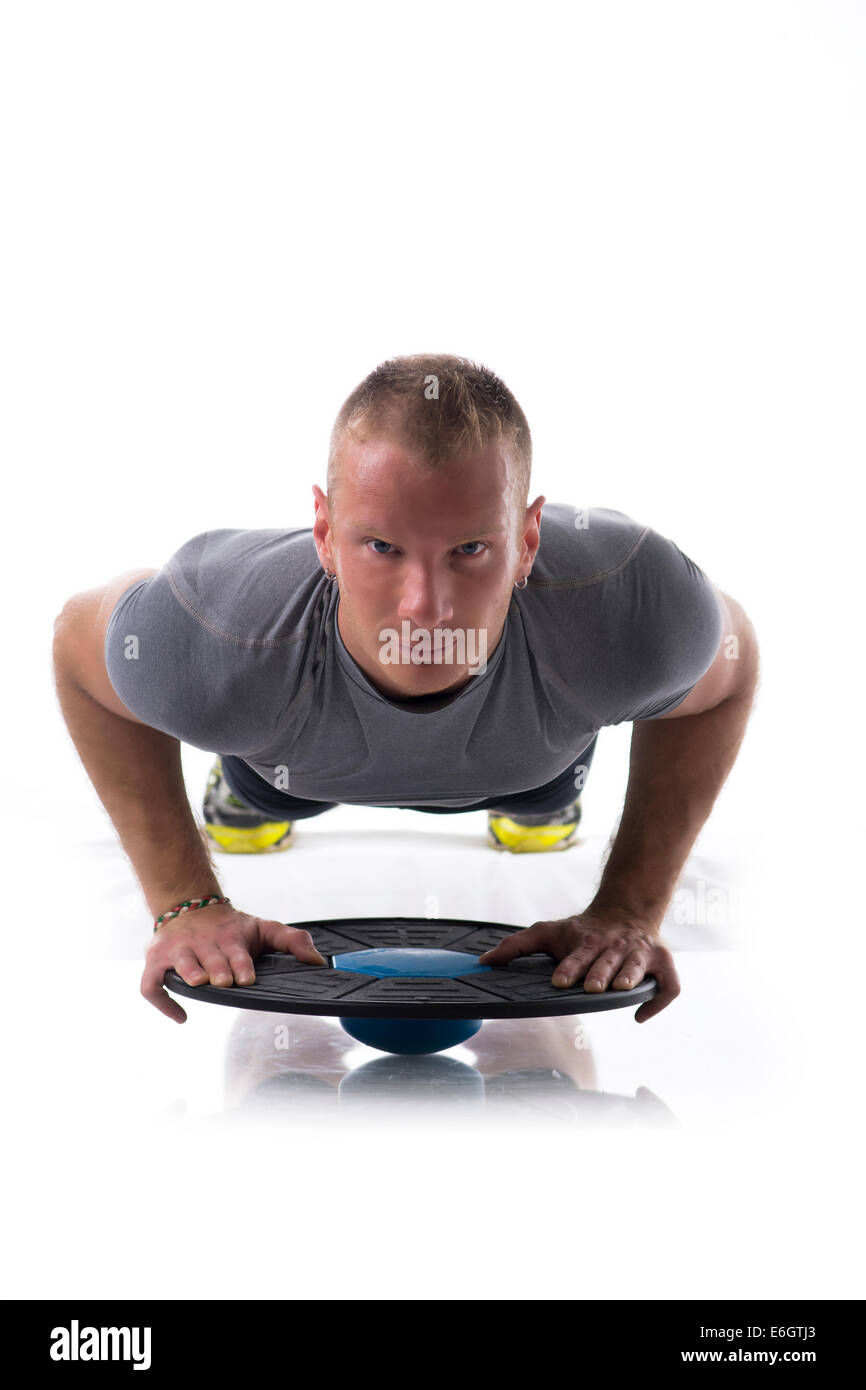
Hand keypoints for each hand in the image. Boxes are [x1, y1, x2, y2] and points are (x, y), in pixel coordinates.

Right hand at [141, 904, 327, 1023]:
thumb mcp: (264, 928)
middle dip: (216, 967)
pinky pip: (150, 984)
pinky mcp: (156, 960)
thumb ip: (293, 941)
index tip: (247, 978)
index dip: (240, 963)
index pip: (235, 949)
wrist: (190, 906)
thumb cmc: (232, 927)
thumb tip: (319, 962)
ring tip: (199, 983)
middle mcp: (201, 941)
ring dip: (188, 972)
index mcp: (229, 935)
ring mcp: (177, 949)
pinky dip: (161, 1002)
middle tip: (225, 981)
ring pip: (179, 962)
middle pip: (208, 956)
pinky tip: (181, 1017)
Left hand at [477, 909, 679, 1022]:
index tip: (559, 980)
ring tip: (622, 988)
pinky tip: (640, 1016)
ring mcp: (640, 954)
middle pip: (607, 960)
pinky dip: (659, 1000)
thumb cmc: (581, 931)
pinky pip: (669, 984)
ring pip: (638, 967)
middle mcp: (615, 946)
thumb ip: (516, 946)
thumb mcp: (547, 932)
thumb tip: (482, 963)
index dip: (569, 967)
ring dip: (630, 976)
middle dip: (600, 972)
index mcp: (587, 940)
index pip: (577, 954)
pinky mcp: (663, 963)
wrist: (624, 912)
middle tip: (592, 986)